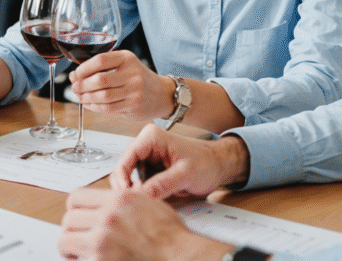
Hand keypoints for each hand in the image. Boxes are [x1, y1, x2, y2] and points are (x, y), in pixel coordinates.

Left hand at [59, 188, 233, 260]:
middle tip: (76, 236)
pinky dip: (80, 260)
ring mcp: (103, 241)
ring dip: (70, 246)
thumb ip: (123, 200)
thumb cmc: (170, 235)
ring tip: (76, 251)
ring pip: (66, 240)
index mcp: (117, 200)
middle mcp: (107, 218)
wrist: (178, 256)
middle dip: (71, 229)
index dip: (74, 208)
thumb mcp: (148, 203)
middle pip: (68, 219)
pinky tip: (87, 260)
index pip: (76, 197)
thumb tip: (105, 202)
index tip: (77, 215)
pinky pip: (79, 260)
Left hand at [68, 50, 173, 119]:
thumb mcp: (125, 65)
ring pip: (103, 96)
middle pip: (100, 80)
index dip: (84, 68)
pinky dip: (94, 107)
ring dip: (86, 97)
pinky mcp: (133, 106)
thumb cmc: (139, 78)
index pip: (101, 61)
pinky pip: (107, 108)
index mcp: (127, 58)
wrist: (162, 94)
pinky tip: (88, 104)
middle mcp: (132, 73)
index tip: (75, 74)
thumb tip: (75, 75)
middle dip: (82, 85)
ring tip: (79, 96)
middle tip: (74, 87)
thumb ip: (103, 68)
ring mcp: (134, 91)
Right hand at [110, 125, 249, 199]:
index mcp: (151, 137)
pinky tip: (153, 197)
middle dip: (129, 187)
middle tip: (139, 202)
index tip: (128, 196)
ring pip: (129, 177)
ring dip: (136, 190)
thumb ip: (164, 184)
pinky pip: (138, 181)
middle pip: (123, 169)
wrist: (219, 164)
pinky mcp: (150, 166)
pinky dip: (143, 191)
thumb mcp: (187, 175)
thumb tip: (143, 194)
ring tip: (150, 200)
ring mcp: (146, 155)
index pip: (125, 159)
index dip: (122, 179)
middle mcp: (145, 144)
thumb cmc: (207, 163)